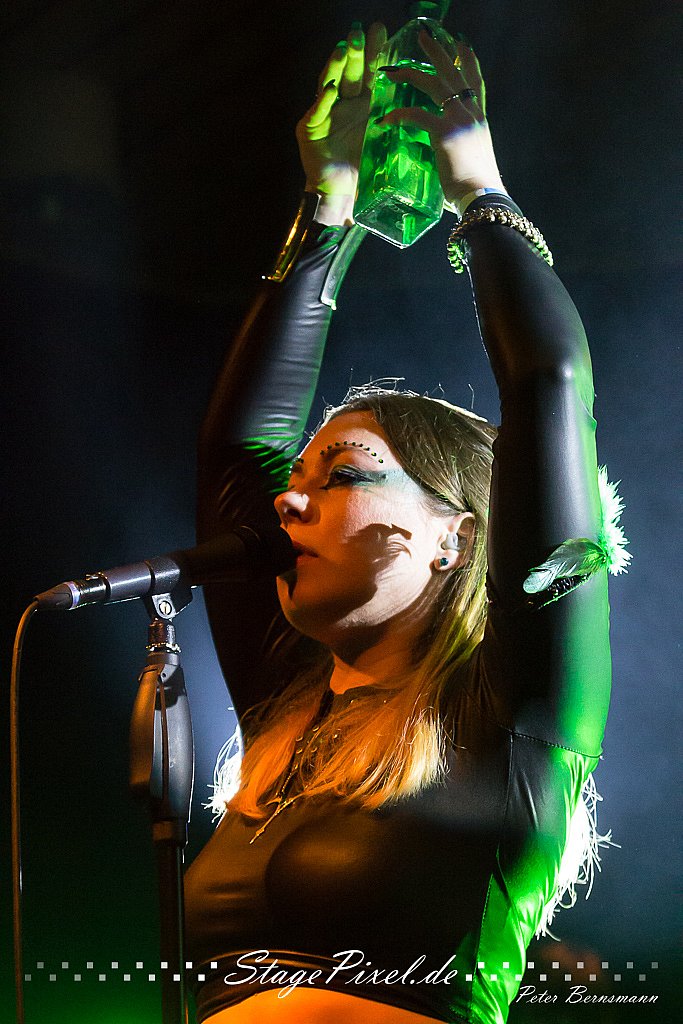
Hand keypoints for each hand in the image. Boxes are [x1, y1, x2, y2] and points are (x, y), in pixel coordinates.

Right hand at [296, 22, 386, 222]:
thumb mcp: (388, 139)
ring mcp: (324, 115)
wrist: (344, 197)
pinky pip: (317, 112)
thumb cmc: (366, 171)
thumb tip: (432, 99)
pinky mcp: (309, 131)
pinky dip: (323, 101)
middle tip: (362, 31)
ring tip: (345, 49)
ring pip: (330, 84)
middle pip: (350, 73)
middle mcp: (342, 104)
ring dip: (337, 66)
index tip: (383, 30)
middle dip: (356, 52)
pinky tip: (331, 88)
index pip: (369, 73)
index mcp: (363, 104)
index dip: (375, 52)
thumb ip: (400, 118)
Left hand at [381, 31, 505, 209]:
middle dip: (437, 51)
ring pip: (433, 84)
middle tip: (423, 36)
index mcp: (479, 118)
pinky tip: (385, 119)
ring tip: (393, 70)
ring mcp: (459, 119)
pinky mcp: (444, 132)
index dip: (468, 61)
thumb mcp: (474, 157)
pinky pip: (415, 116)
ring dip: (410, 74)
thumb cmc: (477, 185)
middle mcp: (471, 112)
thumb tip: (452, 155)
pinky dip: (398, 116)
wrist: (483, 195)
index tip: (461, 44)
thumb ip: (463, 146)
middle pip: (453, 72)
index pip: (475, 82)